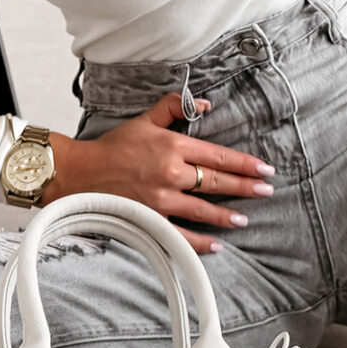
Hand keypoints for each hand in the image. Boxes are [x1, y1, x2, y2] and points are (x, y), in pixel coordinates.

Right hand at [48, 91, 276, 252]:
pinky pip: (181, 234)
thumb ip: (174, 107)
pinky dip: (200, 242)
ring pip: (203, 209)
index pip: (217, 156)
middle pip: (216, 182)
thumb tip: (205, 103)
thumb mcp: (144, 119)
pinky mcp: (149, 219)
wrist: (80, 173)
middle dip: (245, 187)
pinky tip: (217, 244)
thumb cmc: (112, 146)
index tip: (264, 169)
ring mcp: (161, 199)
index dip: (244, 164)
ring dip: (227, 215)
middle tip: (266, 191)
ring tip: (245, 219)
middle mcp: (171, 173)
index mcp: (172, 146)